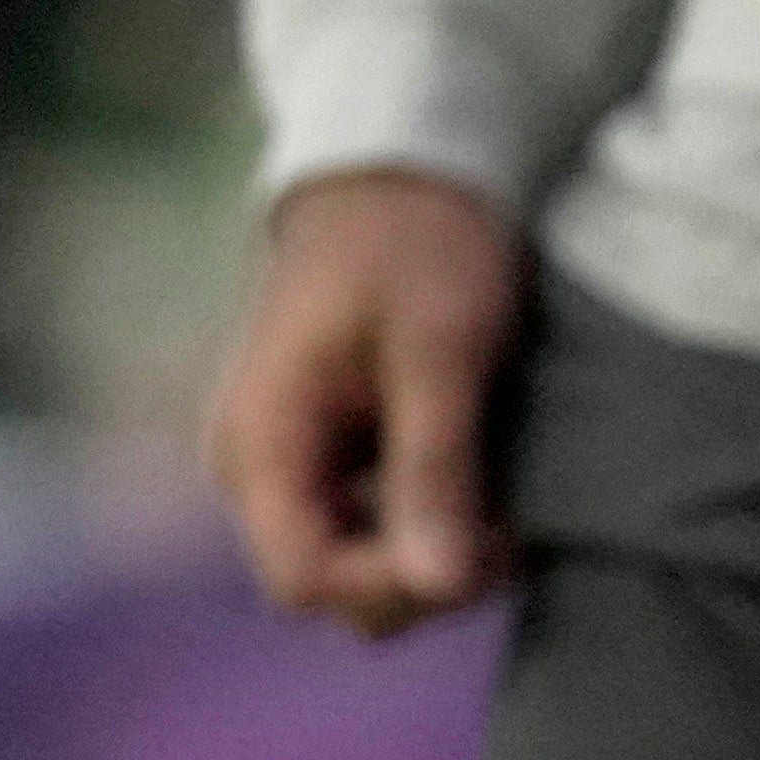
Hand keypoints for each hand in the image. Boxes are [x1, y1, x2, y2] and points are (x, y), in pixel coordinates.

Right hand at [205, 169, 522, 635]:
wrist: (400, 170)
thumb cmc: (417, 244)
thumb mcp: (439, 350)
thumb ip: (432, 469)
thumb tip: (439, 587)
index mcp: (260, 437)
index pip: (302, 580)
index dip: (392, 586)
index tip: (479, 543)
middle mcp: (254, 463)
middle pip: (330, 589)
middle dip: (423, 577)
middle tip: (506, 525)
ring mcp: (286, 461)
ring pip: (355, 569)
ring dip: (433, 555)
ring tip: (501, 503)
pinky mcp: (322, 454)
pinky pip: (367, 530)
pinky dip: (428, 526)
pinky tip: (478, 485)